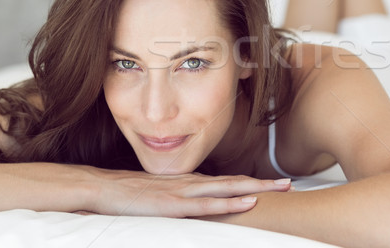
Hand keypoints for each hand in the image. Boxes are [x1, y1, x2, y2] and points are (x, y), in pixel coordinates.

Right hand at [83, 168, 291, 217]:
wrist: (100, 188)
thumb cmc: (128, 195)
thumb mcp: (158, 197)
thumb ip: (178, 201)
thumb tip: (192, 208)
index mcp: (189, 183)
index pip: (226, 182)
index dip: (250, 183)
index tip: (271, 185)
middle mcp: (192, 184)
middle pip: (234, 182)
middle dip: (262, 183)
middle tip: (289, 184)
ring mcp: (184, 192)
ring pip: (228, 188)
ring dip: (256, 188)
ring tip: (280, 188)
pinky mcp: (174, 205)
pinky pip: (208, 204)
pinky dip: (231, 203)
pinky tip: (248, 202)